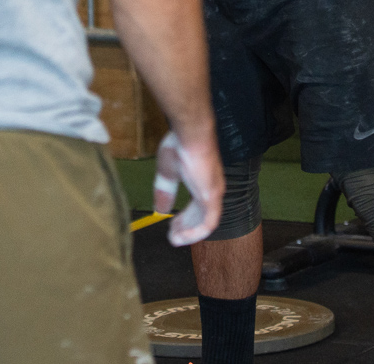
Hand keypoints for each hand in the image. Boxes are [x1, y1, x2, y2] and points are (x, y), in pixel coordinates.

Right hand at [154, 129, 222, 246]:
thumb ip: (165, 191)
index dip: (185, 218)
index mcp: (202, 182)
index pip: (197, 207)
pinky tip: (181, 236)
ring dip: (190, 234)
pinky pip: (208, 223)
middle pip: (200, 216)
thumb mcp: (167, 172)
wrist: (190, 134)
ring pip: (205, 223)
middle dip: (186, 228)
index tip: (171, 224)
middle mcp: (211, 189)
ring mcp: (214, 193)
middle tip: (171, 236)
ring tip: (174, 240)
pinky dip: (195, 233)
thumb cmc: (179, 146)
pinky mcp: (212, 196)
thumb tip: (160, 210)